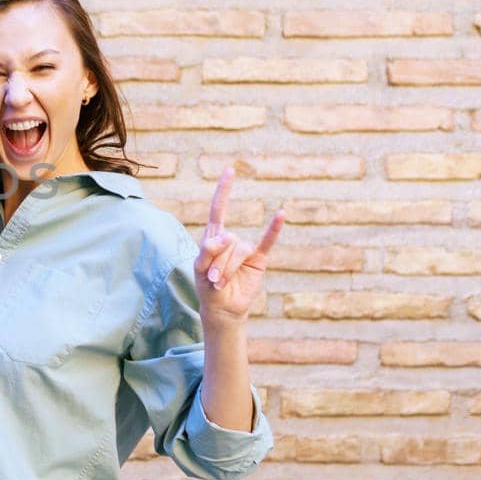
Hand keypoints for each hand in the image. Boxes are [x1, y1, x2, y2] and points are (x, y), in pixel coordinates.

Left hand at [194, 167, 283, 325]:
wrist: (222, 308)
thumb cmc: (207, 288)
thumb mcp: (200, 270)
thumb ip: (207, 252)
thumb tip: (225, 236)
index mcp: (213, 237)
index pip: (218, 209)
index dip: (224, 191)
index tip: (230, 171)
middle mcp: (230, 239)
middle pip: (227, 241)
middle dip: (217, 262)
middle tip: (212, 280)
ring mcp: (245, 249)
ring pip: (239, 250)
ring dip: (228, 269)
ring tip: (221, 283)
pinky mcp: (259, 260)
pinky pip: (267, 242)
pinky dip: (274, 229)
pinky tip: (281, 214)